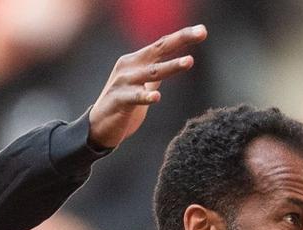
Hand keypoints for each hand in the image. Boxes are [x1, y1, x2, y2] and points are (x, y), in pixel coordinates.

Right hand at [88, 25, 207, 149]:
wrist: (99, 126)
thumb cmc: (125, 103)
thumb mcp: (144, 83)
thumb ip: (158, 71)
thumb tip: (179, 61)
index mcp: (137, 60)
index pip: (162, 44)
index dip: (182, 36)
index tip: (203, 30)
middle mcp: (130, 66)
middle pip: (158, 49)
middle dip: (181, 39)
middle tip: (201, 32)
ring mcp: (123, 82)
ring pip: (151, 72)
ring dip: (171, 66)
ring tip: (189, 61)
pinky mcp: (118, 100)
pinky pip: (134, 97)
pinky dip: (145, 96)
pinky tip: (156, 97)